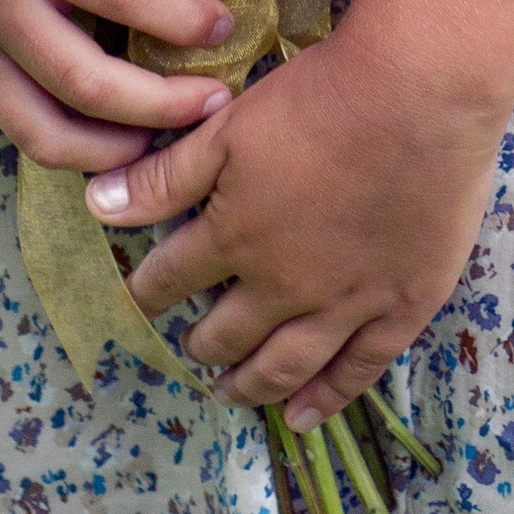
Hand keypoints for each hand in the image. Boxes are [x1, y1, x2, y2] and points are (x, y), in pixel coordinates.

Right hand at [0, 0, 242, 173]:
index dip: (178, 15)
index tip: (225, 23)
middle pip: (88, 82)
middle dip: (163, 103)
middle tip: (215, 101)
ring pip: (52, 132)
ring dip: (121, 145)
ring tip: (172, 137)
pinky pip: (26, 135)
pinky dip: (80, 150)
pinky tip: (120, 141)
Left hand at [84, 21, 502, 426]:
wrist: (418, 96)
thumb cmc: (320, 98)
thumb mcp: (228, 127)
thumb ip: (165, 176)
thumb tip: (96, 207)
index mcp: (235, 236)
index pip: (175, 277)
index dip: (152, 291)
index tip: (139, 301)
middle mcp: (282, 285)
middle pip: (228, 331)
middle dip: (202, 341)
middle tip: (192, 348)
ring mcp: (344, 304)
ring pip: (285, 365)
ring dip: (251, 384)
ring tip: (231, 392)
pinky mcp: (400, 307)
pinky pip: (357, 370)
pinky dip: (326, 399)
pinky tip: (303, 417)